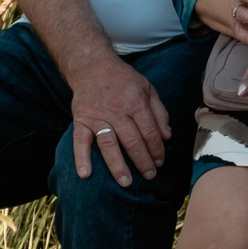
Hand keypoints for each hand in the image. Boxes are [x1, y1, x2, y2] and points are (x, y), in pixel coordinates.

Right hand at [68, 53, 170, 184]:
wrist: (92, 66)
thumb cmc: (123, 79)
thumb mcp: (148, 88)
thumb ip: (159, 112)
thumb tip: (167, 136)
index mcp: (136, 102)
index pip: (150, 131)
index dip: (157, 149)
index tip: (161, 161)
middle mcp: (117, 110)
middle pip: (132, 141)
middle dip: (143, 161)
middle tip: (150, 176)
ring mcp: (97, 116)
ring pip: (109, 144)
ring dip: (118, 165)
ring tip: (126, 182)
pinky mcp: (81, 120)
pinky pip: (80, 141)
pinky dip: (81, 158)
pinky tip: (85, 174)